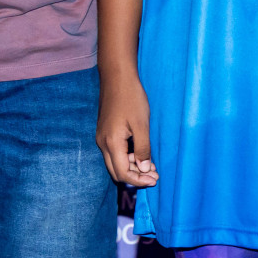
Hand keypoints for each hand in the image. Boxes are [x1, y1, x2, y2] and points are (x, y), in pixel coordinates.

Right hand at [96, 72, 157, 186]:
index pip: (123, 173)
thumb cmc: (131, 98)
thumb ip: (143, 149)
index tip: (155, 180)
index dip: (139, 180)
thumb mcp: (141, 125)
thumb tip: (145, 170)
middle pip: (116, 171)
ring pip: (115, 162)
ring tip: (151, 166)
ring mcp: (102, 138)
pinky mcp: (105, 132)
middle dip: (135, 177)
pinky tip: (141, 154)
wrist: (117, 77)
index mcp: (111, 143)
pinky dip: (128, 157)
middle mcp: (103, 144)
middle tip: (154, 176)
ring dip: (132, 167)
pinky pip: (115, 152)